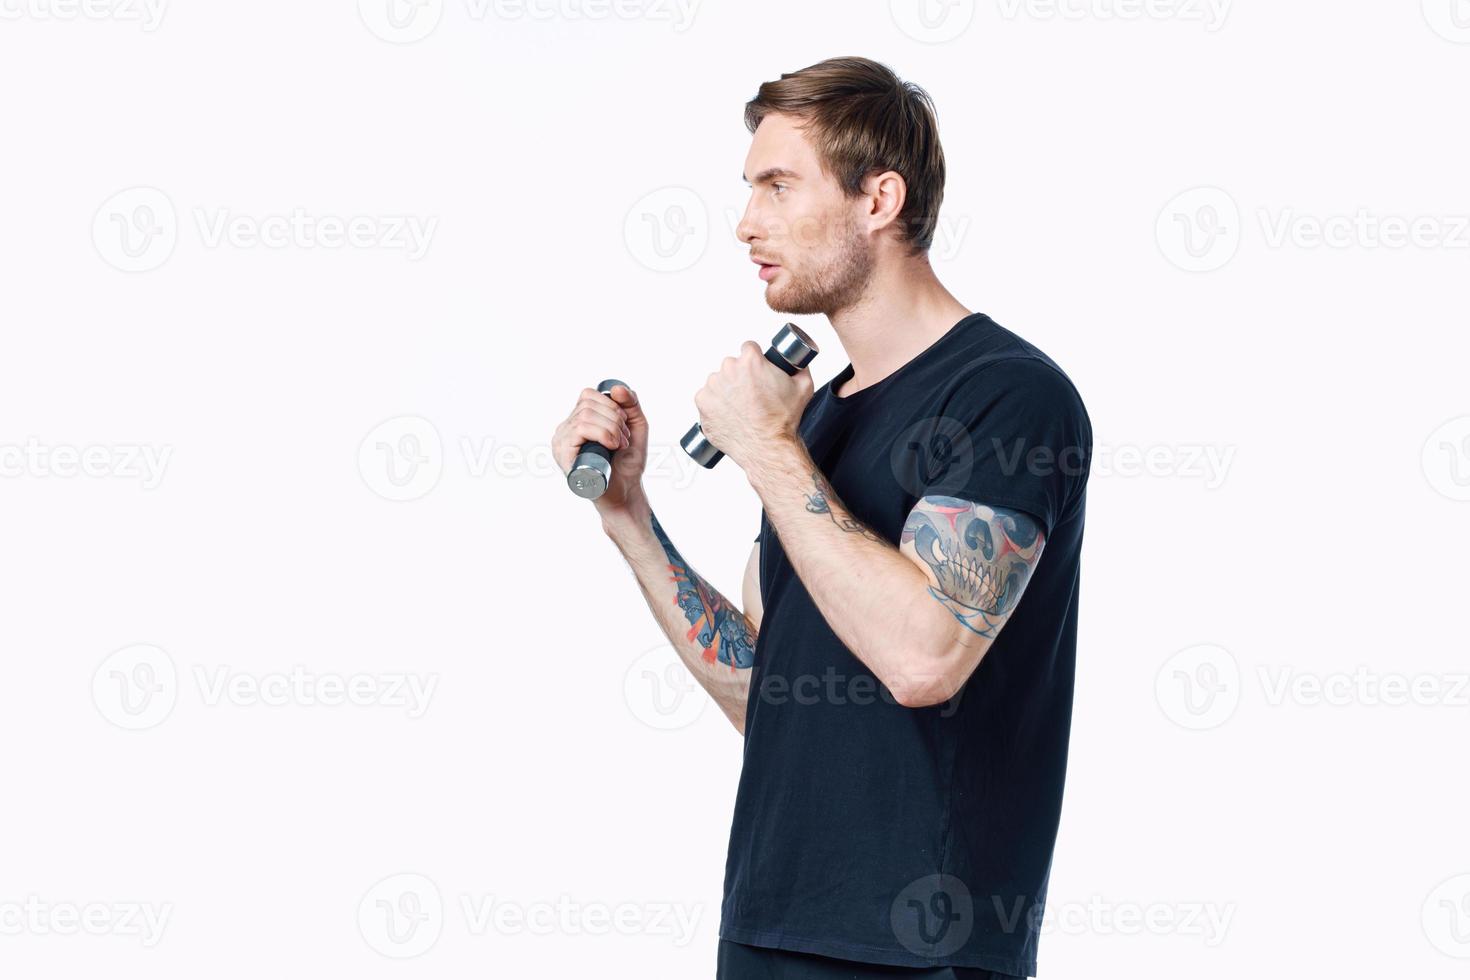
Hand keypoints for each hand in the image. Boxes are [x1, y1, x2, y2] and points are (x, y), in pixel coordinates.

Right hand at [553, 384, 648, 518]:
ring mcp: (561, 443)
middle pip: (587, 404)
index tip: (624, 425)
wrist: (626, 493)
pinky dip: (602, 434)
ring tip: (619, 446)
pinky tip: (612, 448)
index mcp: (577, 421)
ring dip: (611, 428)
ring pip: (584, 416)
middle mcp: (565, 430)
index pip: (588, 395)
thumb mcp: (635, 427)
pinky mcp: (563, 456)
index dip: (610, 404)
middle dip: (614, 418)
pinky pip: (579, 430)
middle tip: (624, 439)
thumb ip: (631, 404)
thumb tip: (616, 388)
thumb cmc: (627, 464)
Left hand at [693, 341, 813, 472]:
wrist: (767, 448)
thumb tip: (798, 361)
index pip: (748, 348)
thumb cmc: (783, 421)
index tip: (757, 373)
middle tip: (751, 394)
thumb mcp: (804, 387)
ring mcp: (713, 386)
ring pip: (718, 381)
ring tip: (740, 407)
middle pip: (732, 365)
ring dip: (726, 390)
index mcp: (750, 361)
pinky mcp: (703, 403)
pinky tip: (729, 414)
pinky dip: (715, 404)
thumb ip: (801, 367)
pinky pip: (707, 397)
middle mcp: (728, 370)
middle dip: (740, 376)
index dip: (755, 361)